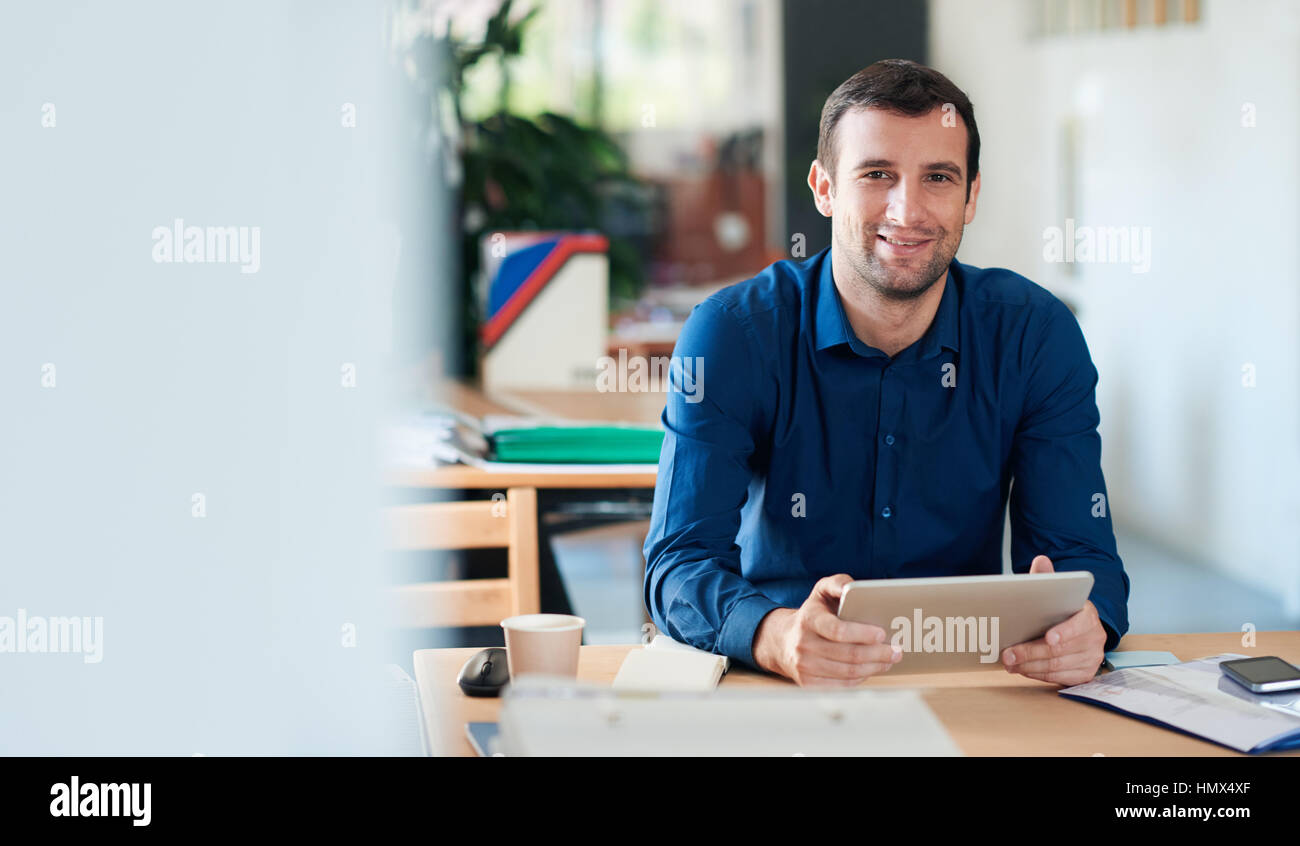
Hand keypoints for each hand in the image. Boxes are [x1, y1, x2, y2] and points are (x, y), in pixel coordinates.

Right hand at [752, 574, 901, 686]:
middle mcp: (803, 644)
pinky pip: (842, 684)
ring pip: (848, 672)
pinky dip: (861, 678)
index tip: (882, 634)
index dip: (862, 634)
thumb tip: (851, 588)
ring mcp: (804, 666)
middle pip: (848, 654)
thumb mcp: (821, 591)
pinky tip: (872, 669)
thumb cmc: (813, 614)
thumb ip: (838, 583)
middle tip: (896, 651)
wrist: (783, 641)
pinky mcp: (808, 683)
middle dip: (878, 654)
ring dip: (874, 667)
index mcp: (808, 620)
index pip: (837, 630)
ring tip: (890, 660)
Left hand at [1002, 555, 1106, 684]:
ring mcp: (1092, 657)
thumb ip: (1047, 578)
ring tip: (1009, 662)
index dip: (1064, 632)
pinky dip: (1038, 674)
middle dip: (1031, 652)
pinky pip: (1060, 678)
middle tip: (1008, 654)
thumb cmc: (1062, 610)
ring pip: (1057, 666)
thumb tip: (1041, 560)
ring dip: (1030, 666)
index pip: (1080, 625)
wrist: (1078, 629)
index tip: (1049, 638)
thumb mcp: (1056, 593)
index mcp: (1089, 615)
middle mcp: (1095, 638)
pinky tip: (1023, 669)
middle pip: (1061, 650)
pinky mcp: (1085, 673)